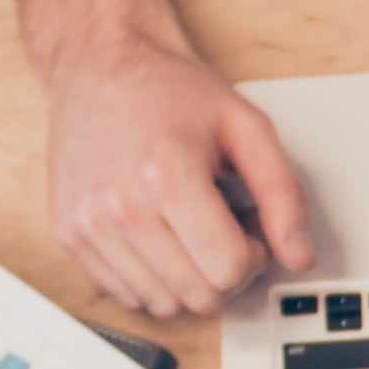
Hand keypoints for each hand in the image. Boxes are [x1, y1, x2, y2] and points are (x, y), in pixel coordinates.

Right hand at [38, 39, 315, 319]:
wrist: (99, 64)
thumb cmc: (168, 89)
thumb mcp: (245, 126)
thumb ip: (282, 194)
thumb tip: (299, 254)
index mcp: (166, 175)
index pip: (228, 270)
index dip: (253, 254)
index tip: (247, 225)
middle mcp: (119, 206)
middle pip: (198, 296)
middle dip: (224, 269)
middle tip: (221, 225)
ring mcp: (88, 225)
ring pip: (161, 304)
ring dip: (187, 277)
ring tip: (188, 227)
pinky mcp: (69, 236)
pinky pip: (126, 295)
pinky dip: (152, 278)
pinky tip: (158, 235)